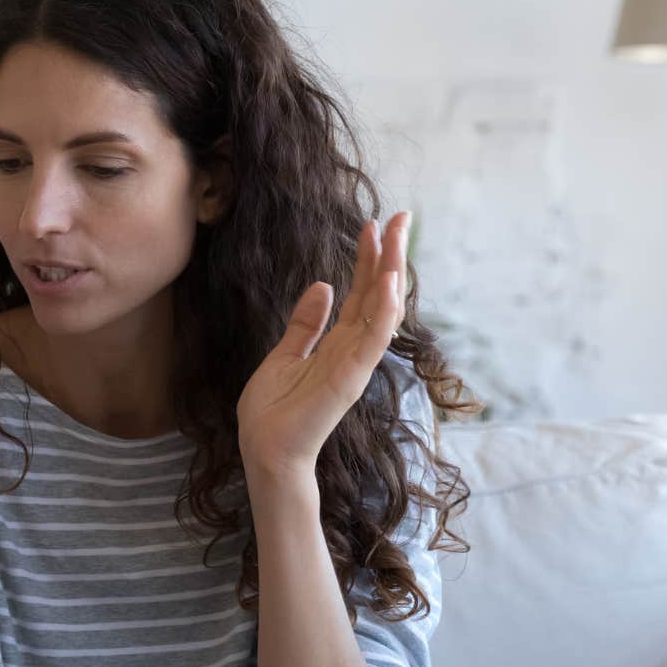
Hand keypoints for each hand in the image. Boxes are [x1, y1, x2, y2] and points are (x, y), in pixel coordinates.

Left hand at [236, 212, 409, 478]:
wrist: (264, 449)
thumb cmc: (273, 411)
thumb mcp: (284, 355)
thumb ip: (305, 324)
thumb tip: (323, 286)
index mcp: (337, 342)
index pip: (360, 293)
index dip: (368, 259)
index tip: (374, 225)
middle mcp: (352, 349)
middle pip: (378, 294)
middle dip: (390, 255)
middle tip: (401, 217)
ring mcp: (355, 363)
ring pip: (383, 310)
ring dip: (392, 273)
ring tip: (397, 237)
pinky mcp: (350, 378)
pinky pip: (373, 339)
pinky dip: (383, 310)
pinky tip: (389, 281)